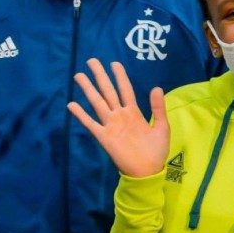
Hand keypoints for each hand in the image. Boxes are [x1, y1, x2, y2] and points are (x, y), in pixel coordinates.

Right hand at [68, 59, 168, 177]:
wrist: (148, 171)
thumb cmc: (156, 151)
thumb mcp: (162, 127)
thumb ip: (158, 108)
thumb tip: (156, 87)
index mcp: (134, 112)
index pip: (125, 90)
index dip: (120, 76)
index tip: (114, 63)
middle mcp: (120, 115)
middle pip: (108, 91)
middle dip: (100, 76)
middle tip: (91, 61)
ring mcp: (111, 125)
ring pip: (97, 103)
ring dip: (88, 90)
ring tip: (79, 76)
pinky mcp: (104, 137)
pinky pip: (91, 124)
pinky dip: (81, 115)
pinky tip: (71, 105)